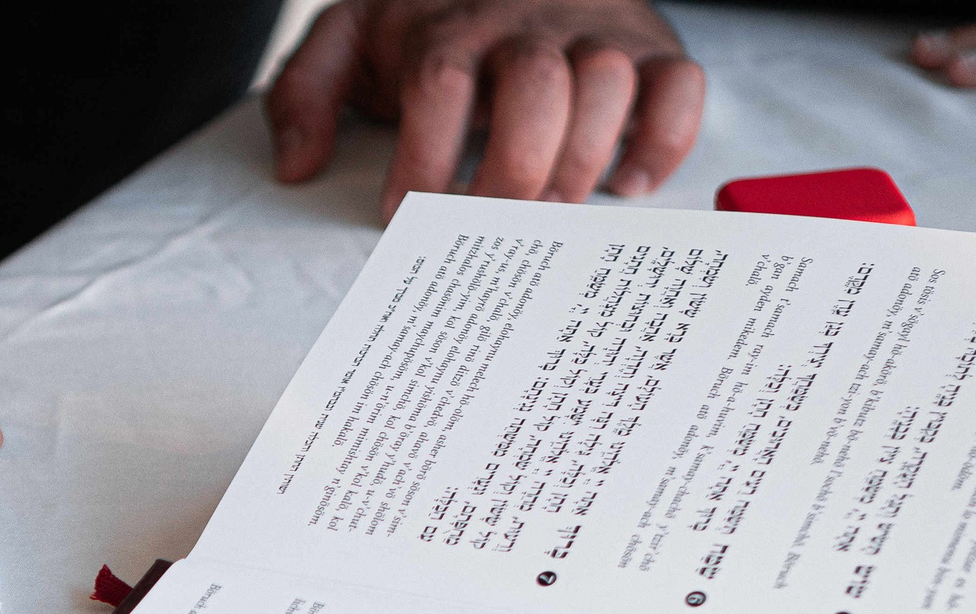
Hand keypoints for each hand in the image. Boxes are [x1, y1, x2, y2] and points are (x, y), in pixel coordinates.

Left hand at [265, 0, 705, 220]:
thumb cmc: (425, 20)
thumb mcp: (350, 40)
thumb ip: (307, 94)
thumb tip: (296, 165)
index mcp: (449, 25)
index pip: (439, 81)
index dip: (423, 154)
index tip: (403, 213)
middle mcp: (527, 22)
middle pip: (534, 86)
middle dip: (513, 169)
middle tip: (494, 229)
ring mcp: (594, 31)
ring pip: (607, 83)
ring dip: (582, 160)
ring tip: (552, 215)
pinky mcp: (651, 45)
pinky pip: (679, 86)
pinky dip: (664, 140)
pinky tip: (626, 186)